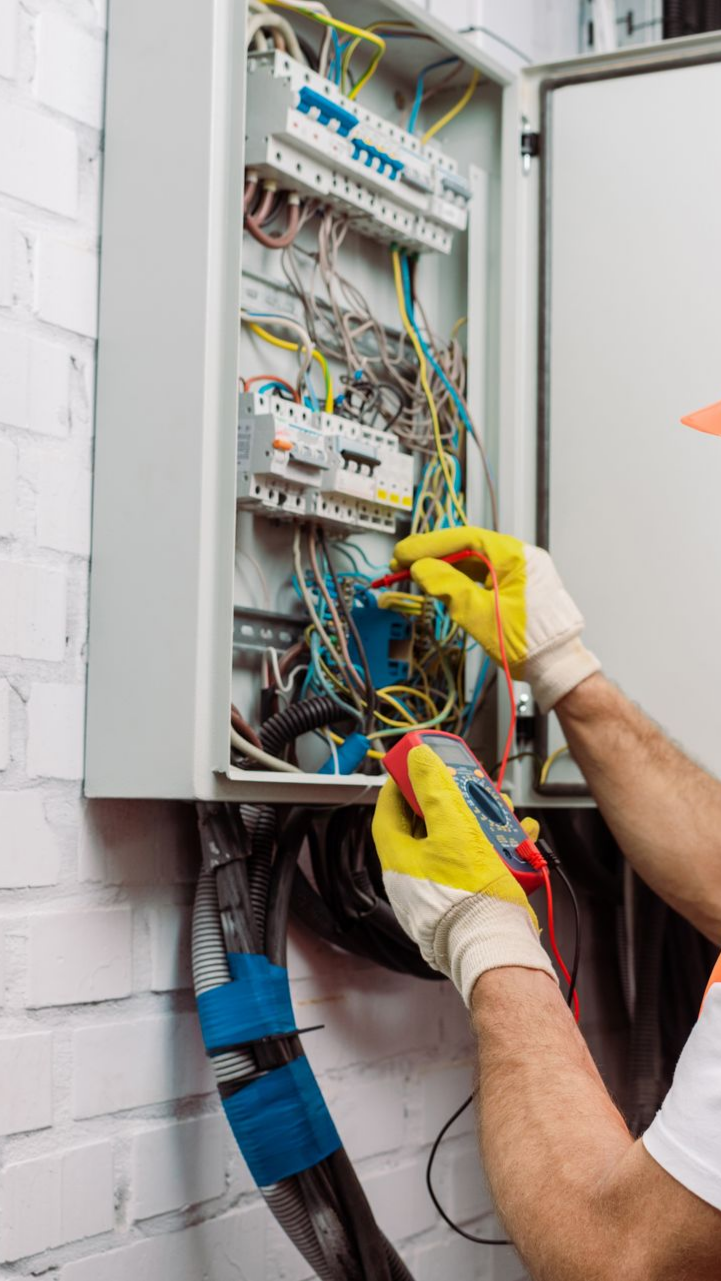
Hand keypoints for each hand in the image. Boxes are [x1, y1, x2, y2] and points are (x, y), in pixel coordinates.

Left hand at [371, 745, 556, 1003]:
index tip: (413, 767)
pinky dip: (494, 849)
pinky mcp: (462, 902)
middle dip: (453, 803)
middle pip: (427, 826)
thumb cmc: (470, 898)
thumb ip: (435, 791)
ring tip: (503, 813)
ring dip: (481, 823)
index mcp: (399, 858)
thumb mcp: (454, 830)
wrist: (496, 948)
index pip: (388, 811)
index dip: (399, 786)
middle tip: (470, 789)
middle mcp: (412, 877)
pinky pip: (474, 865)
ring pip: (456, 844)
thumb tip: (418, 760)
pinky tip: (519, 840)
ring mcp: (436, 892)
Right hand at [393, 527, 599, 712]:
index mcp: (516, 556)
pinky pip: (483, 573)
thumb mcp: (479, 614)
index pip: (465, 538)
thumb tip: (421, 569)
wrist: (557, 666)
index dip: (429, 545)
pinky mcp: (516, 586)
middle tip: (401, 564)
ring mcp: (519, 571)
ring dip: (443, 566)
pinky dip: (459, 577)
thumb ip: (447, 587)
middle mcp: (519, 557)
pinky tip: (440, 583)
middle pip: (467, 546)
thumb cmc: (528, 642)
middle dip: (433, 555)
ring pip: (473, 560)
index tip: (403, 554)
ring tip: (415, 574)